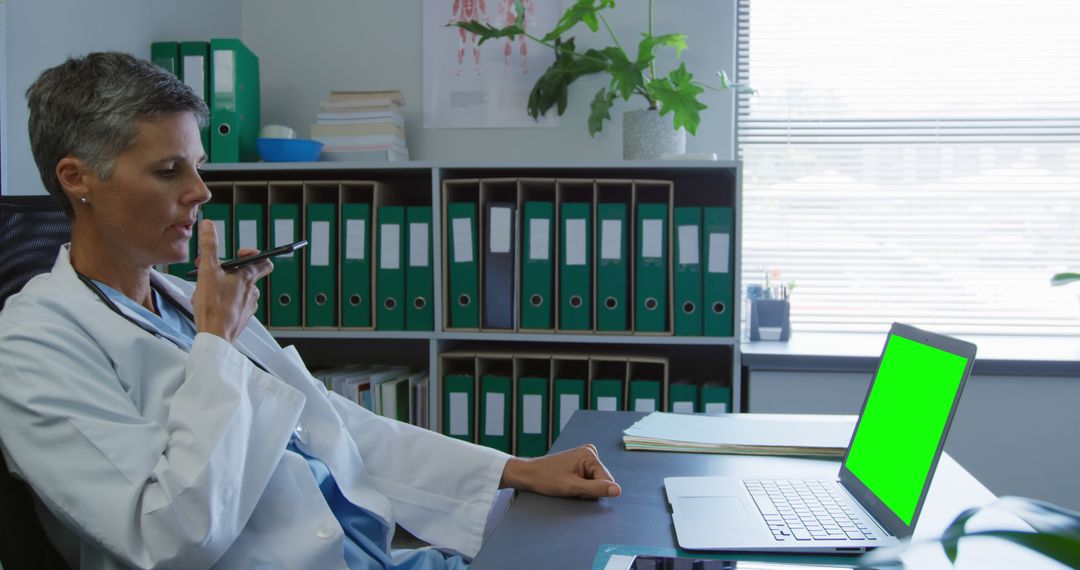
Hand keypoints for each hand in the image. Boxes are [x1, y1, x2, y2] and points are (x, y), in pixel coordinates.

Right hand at [191, 220, 272, 341]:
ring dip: (225, 286)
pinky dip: (224, 301)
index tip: (239, 254)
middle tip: (213, 271)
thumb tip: (209, 225)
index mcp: (248, 278)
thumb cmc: (213, 306)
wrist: (215, 337)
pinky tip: (210, 303)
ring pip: (238, 290)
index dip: (254, 254)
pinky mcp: (242, 318)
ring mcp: (249, 306)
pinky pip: (235, 305)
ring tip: (207, 289)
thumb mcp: (207, 271)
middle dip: (228, 271)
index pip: (264, 261)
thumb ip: (209, 246)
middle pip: (246, 275)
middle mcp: (253, 292)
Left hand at [499, 444, 620, 498]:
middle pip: (601, 481)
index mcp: (590, 454)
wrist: (529, 474)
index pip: (606, 481)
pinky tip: (568, 482)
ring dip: (583, 488)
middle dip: (588, 489)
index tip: (575, 488)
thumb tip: (618, 491)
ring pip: (595, 481)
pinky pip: (589, 479)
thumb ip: (596, 489)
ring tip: (568, 484)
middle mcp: (590, 451)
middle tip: (570, 487)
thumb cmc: (546, 479)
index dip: (592, 491)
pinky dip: (580, 485)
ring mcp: (585, 456)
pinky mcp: (581, 461)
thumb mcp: (572, 487)